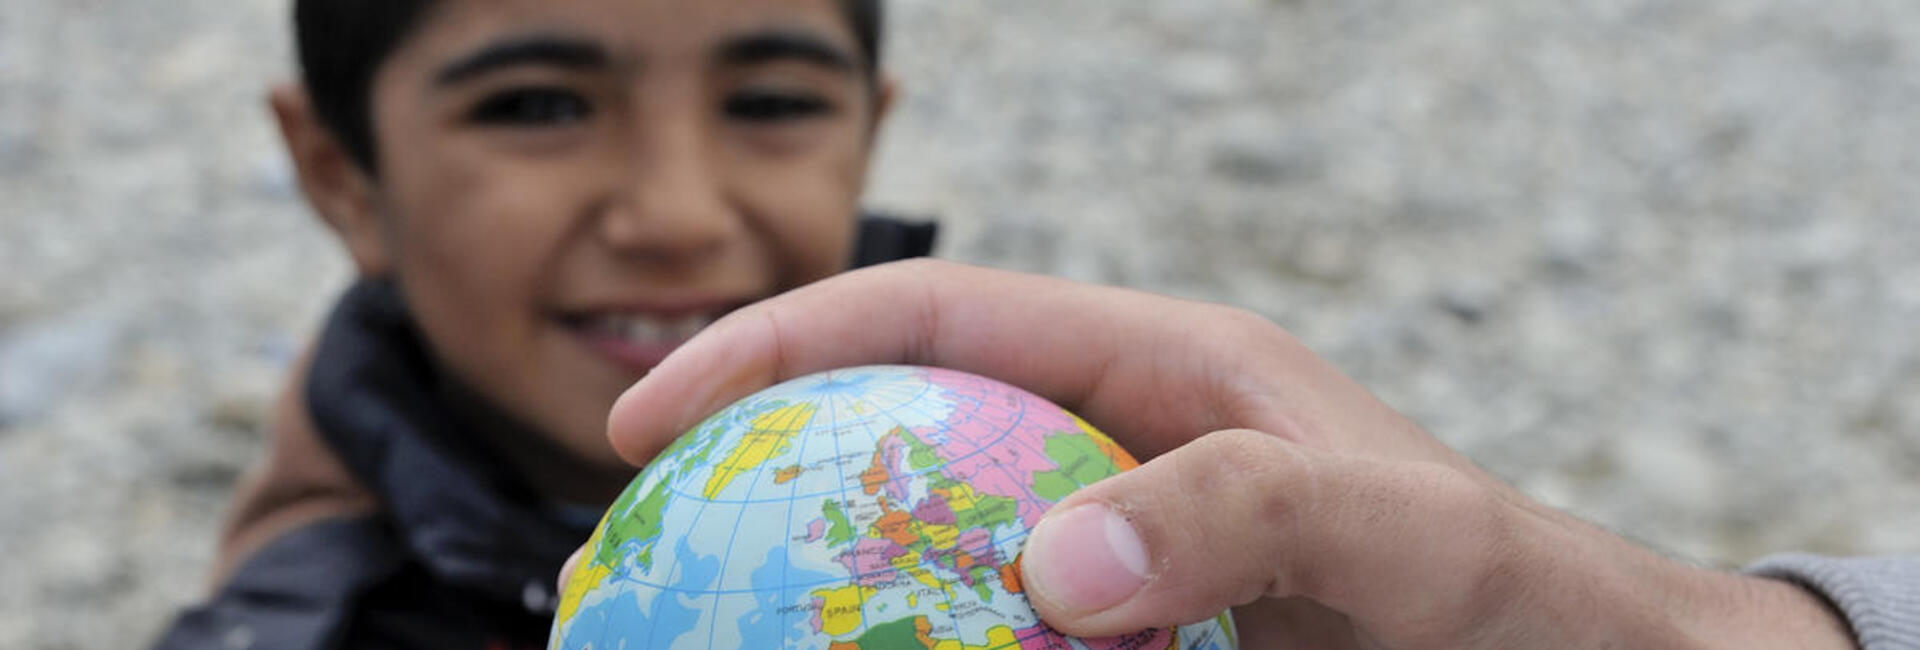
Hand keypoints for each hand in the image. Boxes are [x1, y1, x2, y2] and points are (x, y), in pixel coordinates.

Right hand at [591, 259, 1854, 648]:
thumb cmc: (1501, 591)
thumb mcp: (1391, 537)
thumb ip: (1239, 514)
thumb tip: (1048, 568)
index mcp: (1157, 363)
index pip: (934, 314)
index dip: (782, 340)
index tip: (655, 410)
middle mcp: (1116, 439)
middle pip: (901, 420)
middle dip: (766, 454)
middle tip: (646, 534)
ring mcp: (1118, 540)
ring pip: (931, 533)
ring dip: (827, 567)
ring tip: (722, 615)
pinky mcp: (1133, 621)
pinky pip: (988, 621)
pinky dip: (918, 628)